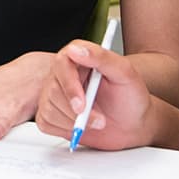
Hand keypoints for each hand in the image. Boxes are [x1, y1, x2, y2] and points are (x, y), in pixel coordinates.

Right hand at [35, 40, 155, 151]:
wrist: (133, 123)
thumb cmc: (131, 97)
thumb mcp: (124, 73)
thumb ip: (102, 57)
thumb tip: (77, 50)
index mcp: (79, 58)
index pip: (62, 64)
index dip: (70, 85)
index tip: (82, 104)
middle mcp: (65, 74)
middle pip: (54, 90)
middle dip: (76, 111)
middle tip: (99, 120)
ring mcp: (56, 93)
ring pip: (49, 108)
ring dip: (74, 122)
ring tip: (96, 122)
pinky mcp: (52, 112)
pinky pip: (45, 122)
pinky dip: (64, 129)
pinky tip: (81, 127)